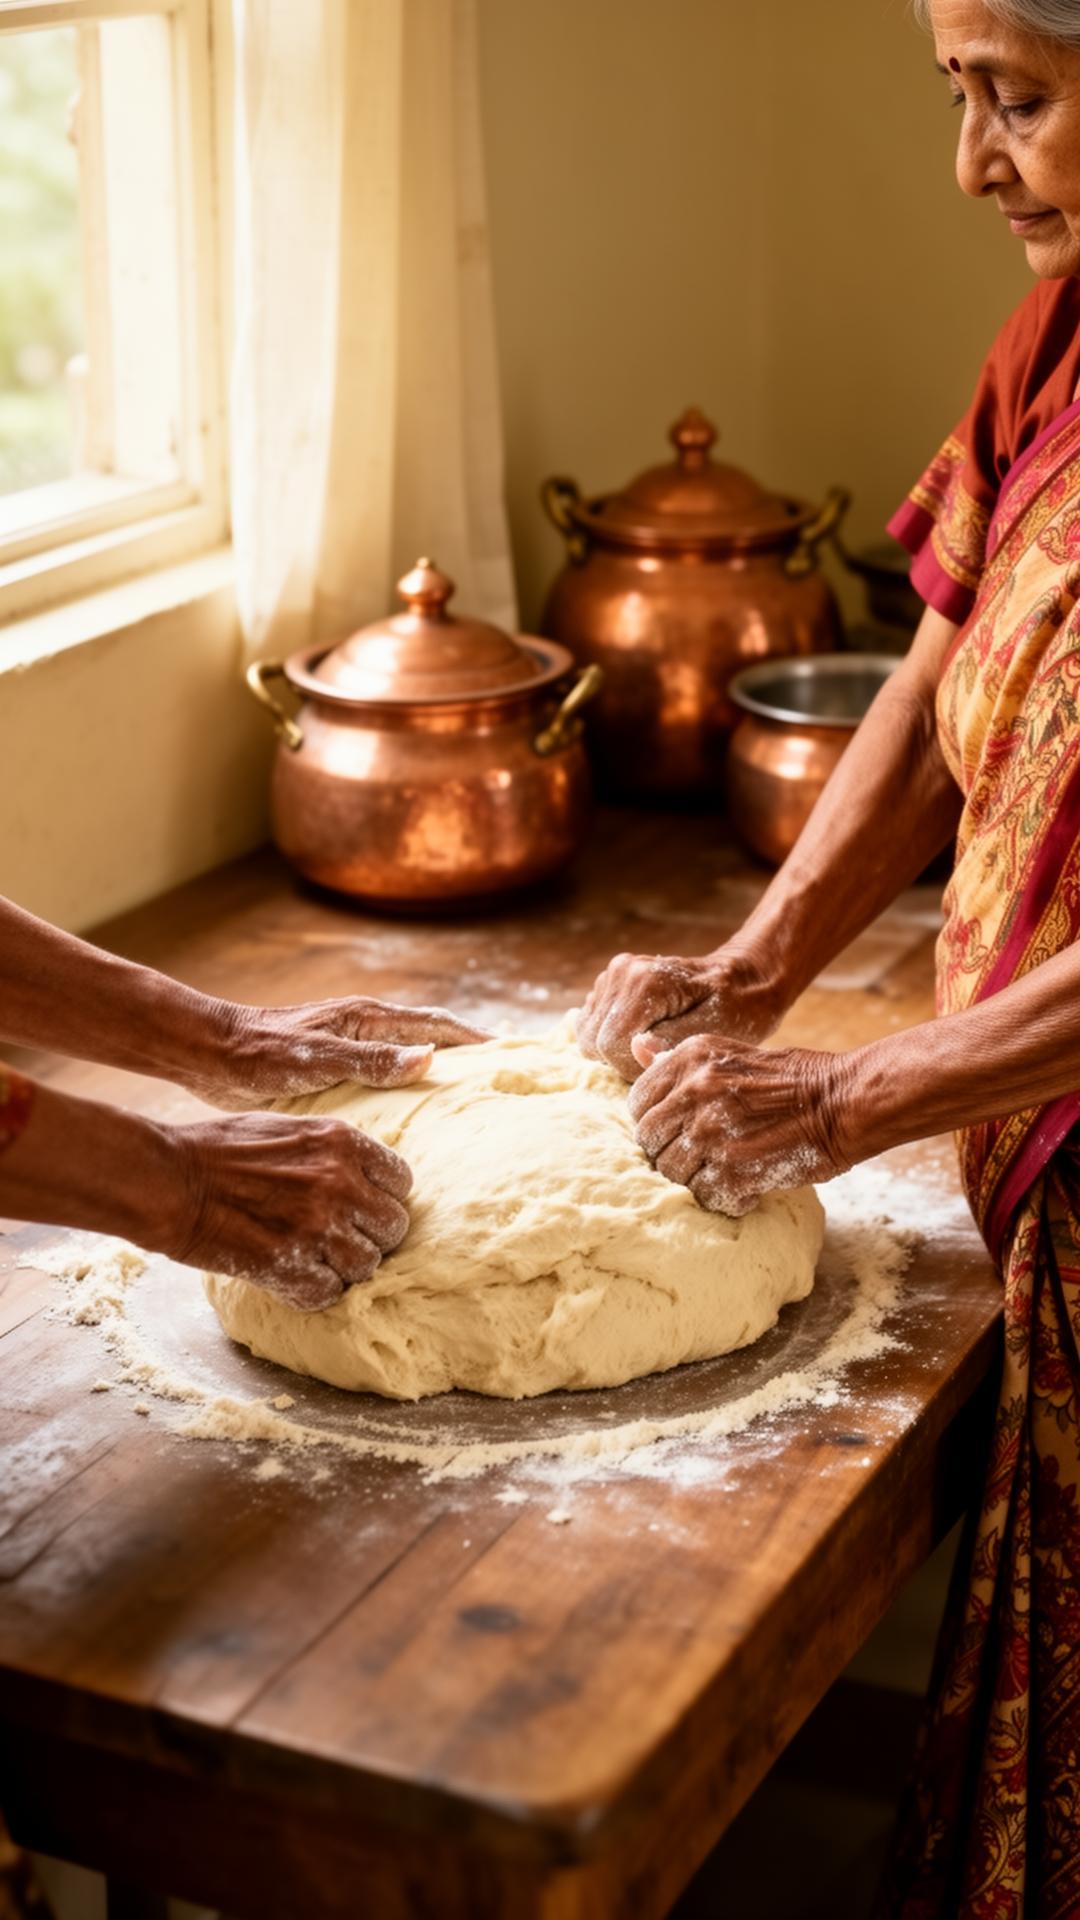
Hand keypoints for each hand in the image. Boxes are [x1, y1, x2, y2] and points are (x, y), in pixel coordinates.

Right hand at [160, 1111, 412, 1308]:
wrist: (171, 1179)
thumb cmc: (219, 1149)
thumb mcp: (288, 1127)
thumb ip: (332, 1150)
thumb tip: (365, 1173)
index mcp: (341, 1141)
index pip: (401, 1182)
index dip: (381, 1199)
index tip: (360, 1209)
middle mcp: (338, 1181)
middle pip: (393, 1228)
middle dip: (369, 1238)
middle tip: (337, 1241)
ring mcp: (316, 1224)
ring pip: (366, 1266)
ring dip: (343, 1269)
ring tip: (312, 1260)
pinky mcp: (289, 1263)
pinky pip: (328, 1293)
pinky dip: (311, 1292)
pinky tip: (290, 1278)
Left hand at [181, 998, 488, 1109]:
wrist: (211, 1054)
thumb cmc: (259, 1055)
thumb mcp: (318, 1060)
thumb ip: (371, 1060)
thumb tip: (430, 1057)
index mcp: (366, 1018)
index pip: (436, 1025)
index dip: (473, 1039)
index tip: (509, 1054)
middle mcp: (363, 1027)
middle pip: (429, 1036)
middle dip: (465, 1053)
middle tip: (499, 1080)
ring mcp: (349, 1045)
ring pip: (407, 1055)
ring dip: (437, 1070)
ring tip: (466, 1102)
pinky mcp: (333, 1065)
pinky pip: (384, 1073)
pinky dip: (406, 1087)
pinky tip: (410, 1116)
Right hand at [577, 944, 779, 1081]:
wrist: (742, 980)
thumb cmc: (736, 1009)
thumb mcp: (715, 1031)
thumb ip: (673, 1041)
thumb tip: (636, 1049)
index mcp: (645, 982)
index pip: (610, 1044)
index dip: (632, 1065)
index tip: (665, 1061)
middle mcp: (621, 972)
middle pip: (592, 1041)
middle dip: (623, 1058)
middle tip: (661, 1053)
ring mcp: (612, 975)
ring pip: (587, 1035)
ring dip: (617, 1049)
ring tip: (656, 1041)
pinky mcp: (609, 983)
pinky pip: (592, 1024)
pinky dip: (613, 1036)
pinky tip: (646, 1031)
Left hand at [628, 1030, 856, 1215]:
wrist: (841, 1102)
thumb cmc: (787, 1079)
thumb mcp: (728, 1052)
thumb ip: (678, 1058)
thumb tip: (636, 1045)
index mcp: (690, 1059)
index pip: (637, 1103)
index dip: (655, 1121)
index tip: (677, 1128)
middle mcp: (695, 1092)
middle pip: (649, 1141)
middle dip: (670, 1152)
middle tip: (701, 1154)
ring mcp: (712, 1133)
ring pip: (671, 1173)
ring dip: (695, 1177)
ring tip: (726, 1167)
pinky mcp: (733, 1170)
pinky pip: (704, 1196)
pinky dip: (724, 1196)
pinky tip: (745, 1183)